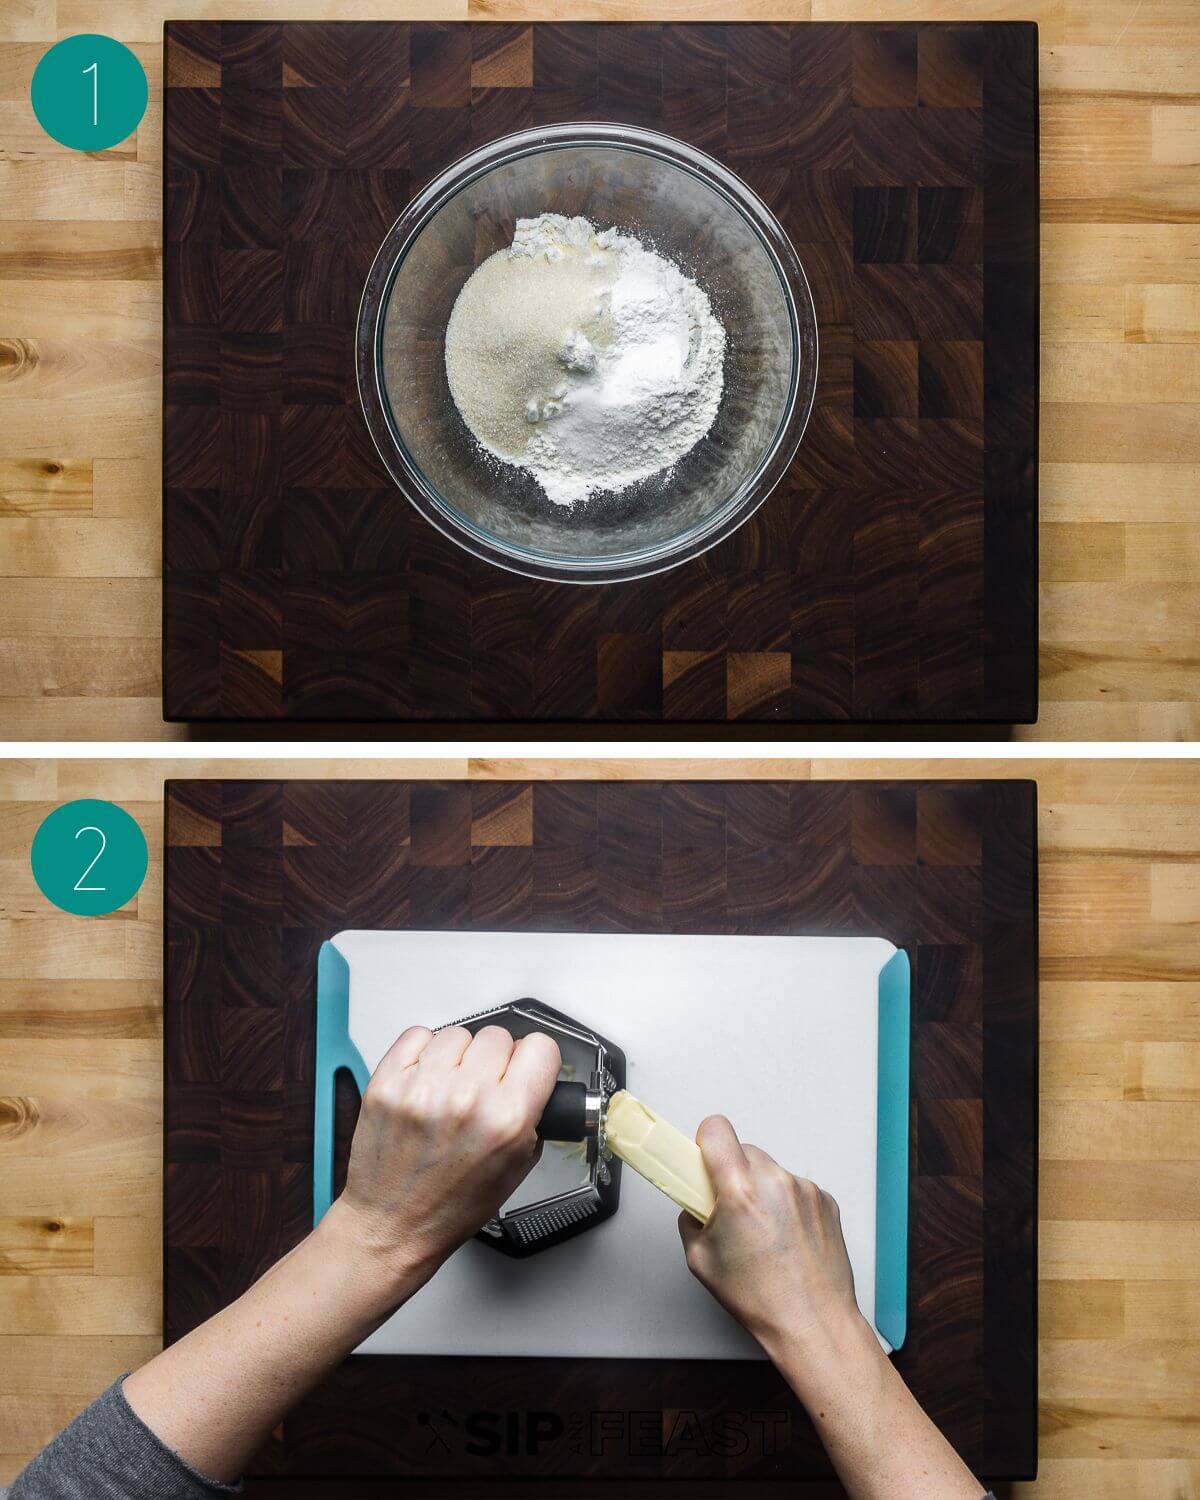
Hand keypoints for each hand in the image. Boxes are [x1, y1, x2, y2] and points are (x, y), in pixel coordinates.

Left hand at [335, 1023, 560, 1294]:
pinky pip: (418, 1035)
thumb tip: (534, 1075)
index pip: (541, 1047)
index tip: (528, 1067)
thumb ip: (531, 1115)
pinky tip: (427, 1080)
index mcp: (507, 1120)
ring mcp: (423, 1088)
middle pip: (499, 1035)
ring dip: (459, 1056)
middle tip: (485, 1087)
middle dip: (497, 1060)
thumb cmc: (450, 1205)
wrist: (393, 1225)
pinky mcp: (388, 1083)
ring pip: (459, 1032)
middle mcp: (466, 1098)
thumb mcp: (516, 1167)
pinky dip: (424, 1052)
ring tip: (451, 1088)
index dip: (536, 1059)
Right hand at [678, 1115, 864, 1361]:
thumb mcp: (701, 1260)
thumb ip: (692, 1219)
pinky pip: (794, 1188)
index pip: (716, 1129)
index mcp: (741, 1192)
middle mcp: (776, 1182)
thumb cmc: (762, 1299)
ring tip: (763, 1232)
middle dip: (732, 1173)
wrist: (813, 1322)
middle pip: (743, 1150)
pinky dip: (786, 1205)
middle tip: (731, 1209)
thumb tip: (695, 1204)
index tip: (702, 1159)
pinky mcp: (825, 1200)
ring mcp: (804, 1189)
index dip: (705, 1141)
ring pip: (770, 1171)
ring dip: (761, 1190)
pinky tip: (785, 1238)